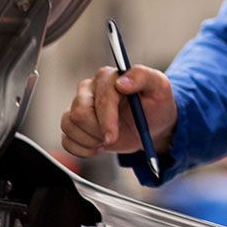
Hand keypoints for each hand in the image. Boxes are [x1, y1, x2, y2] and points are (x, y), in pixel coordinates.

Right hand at [59, 65, 176, 158]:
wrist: (152, 125)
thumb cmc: (156, 104)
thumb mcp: (160, 87)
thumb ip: (143, 77)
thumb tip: (121, 82)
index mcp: (108, 77)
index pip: (99, 99)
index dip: (106, 120)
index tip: (113, 136)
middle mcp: (89, 88)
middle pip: (79, 113)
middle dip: (97, 131)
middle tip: (113, 137)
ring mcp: (79, 105)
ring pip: (69, 125)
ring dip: (91, 140)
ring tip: (108, 139)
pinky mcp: (74, 123)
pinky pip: (66, 140)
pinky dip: (82, 149)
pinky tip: (98, 146)